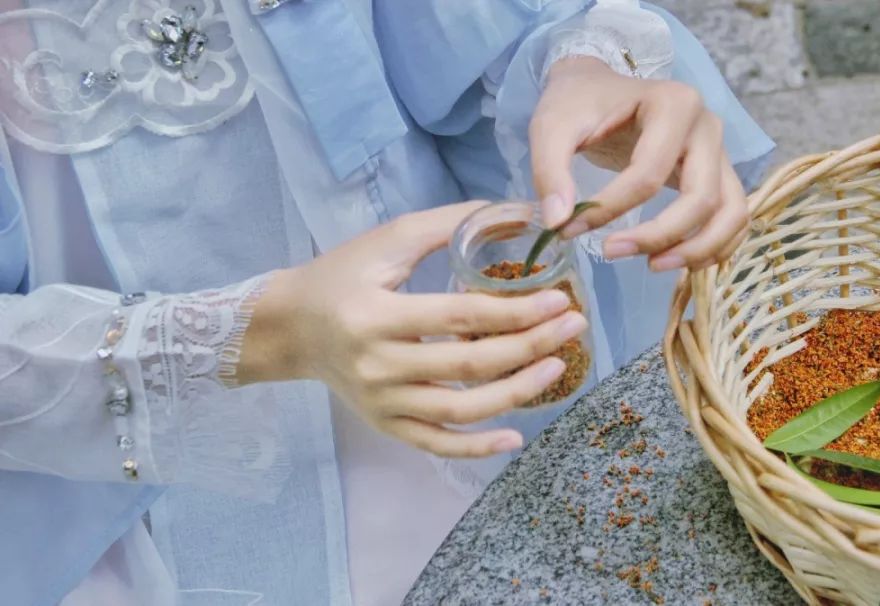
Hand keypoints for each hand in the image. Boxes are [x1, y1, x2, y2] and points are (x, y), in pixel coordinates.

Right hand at [238, 202, 587, 457]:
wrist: (289, 326)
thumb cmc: (341, 275)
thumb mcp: (389, 239)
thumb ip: (451, 224)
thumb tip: (519, 212)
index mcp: (377, 315)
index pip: (462, 317)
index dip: (517, 311)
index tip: (559, 299)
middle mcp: (378, 366)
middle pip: (469, 365)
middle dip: (530, 346)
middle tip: (574, 326)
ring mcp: (381, 403)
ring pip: (460, 410)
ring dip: (516, 393)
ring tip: (558, 368)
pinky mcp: (385, 424)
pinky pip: (436, 443)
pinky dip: (476, 447)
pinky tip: (515, 437)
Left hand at [531, 57, 749, 270]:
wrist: (596, 86)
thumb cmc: (576, 103)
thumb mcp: (551, 128)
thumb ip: (550, 172)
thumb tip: (559, 224)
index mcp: (673, 104)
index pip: (648, 173)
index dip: (609, 210)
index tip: (568, 229)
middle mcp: (707, 126)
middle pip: (702, 197)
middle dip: (660, 235)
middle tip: (611, 253)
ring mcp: (720, 151)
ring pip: (730, 212)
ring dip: (698, 249)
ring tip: (652, 266)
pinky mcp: (720, 173)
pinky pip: (734, 217)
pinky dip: (716, 247)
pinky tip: (675, 261)